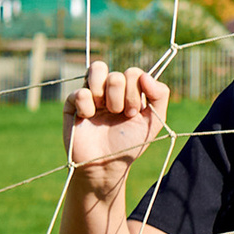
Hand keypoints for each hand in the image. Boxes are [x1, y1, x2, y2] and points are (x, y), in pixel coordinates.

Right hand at [62, 60, 169, 183]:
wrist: (107, 164)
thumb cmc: (130, 143)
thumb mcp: (154, 120)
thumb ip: (160, 94)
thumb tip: (145, 75)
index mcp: (130, 90)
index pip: (133, 72)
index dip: (136, 91)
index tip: (133, 113)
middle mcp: (110, 89)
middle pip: (116, 74)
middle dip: (122, 97)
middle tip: (120, 114)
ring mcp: (91, 94)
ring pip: (97, 69)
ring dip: (104, 93)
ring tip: (104, 111)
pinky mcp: (72, 104)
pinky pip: (79, 92)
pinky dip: (87, 106)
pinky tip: (88, 117)